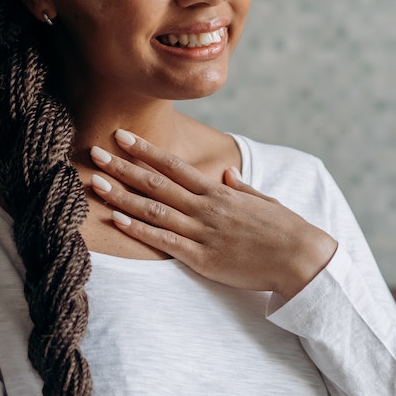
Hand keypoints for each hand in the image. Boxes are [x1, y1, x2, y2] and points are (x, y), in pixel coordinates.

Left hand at [88, 129, 337, 297]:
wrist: (301, 258)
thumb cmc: (285, 230)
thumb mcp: (263, 201)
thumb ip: (241, 188)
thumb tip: (226, 173)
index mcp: (219, 193)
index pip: (174, 166)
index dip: (145, 150)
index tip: (122, 136)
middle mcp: (207, 207)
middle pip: (156, 183)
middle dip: (123, 166)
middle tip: (94, 152)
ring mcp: (203, 232)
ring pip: (155, 210)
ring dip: (122, 196)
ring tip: (96, 183)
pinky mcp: (203, 259)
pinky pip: (165, 242)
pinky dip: (139, 230)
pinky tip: (118, 221)